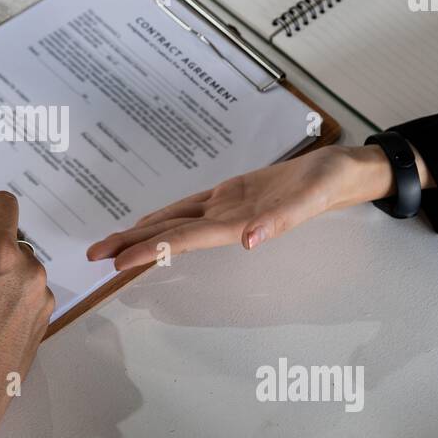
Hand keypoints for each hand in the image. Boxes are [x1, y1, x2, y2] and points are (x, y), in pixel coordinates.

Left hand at [87, 144, 434, 268]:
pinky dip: (166, 214)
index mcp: (237, 223)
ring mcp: (226, 208)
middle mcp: (224, 219)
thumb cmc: (330, 184)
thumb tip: (250, 241)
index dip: (149, 250)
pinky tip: (149, 221)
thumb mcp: (311, 197)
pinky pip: (190, 206)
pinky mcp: (231, 194)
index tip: (118, 263)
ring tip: (108, 243)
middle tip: (92, 257)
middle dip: (130, 246)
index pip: (182, 239)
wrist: (345, 173)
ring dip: (141, 233)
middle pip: (168, 234)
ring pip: (174, 221)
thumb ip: (283, 220)